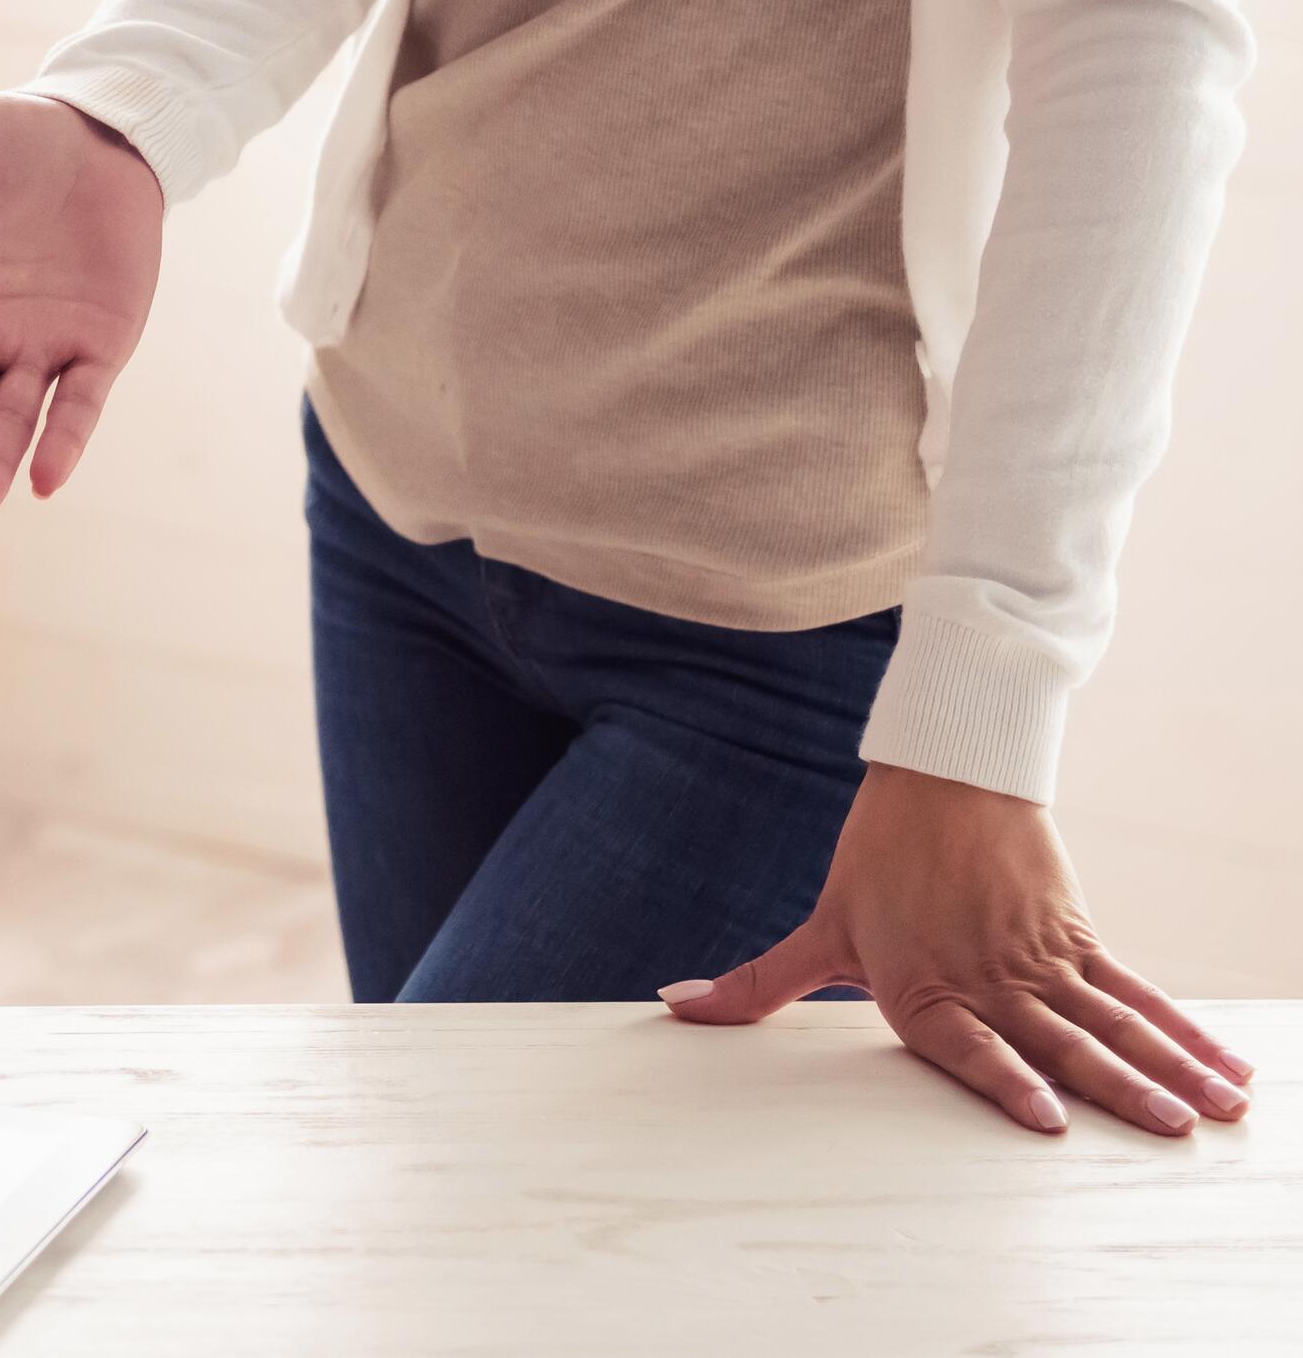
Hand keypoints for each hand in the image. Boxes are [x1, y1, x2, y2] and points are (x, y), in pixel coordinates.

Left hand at [663, 760, 1256, 1136]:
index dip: (1006, 1079)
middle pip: (1060, 1040)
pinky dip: (1185, 1029)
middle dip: (1119, 1088)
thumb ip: (759, 985)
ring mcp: (1040, 960)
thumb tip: (675, 1009)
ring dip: (1169, 1066)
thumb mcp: (822, 926)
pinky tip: (1228, 1068)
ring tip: (1218, 1112)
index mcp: (924, 987)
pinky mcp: (1078, 938)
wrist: (941, 774)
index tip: (1048, 1119)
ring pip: (1113, 1020)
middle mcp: (989, 979)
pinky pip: (1137, 991)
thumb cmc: (877, 861)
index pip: (969, 1045)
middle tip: (1171, 1130)